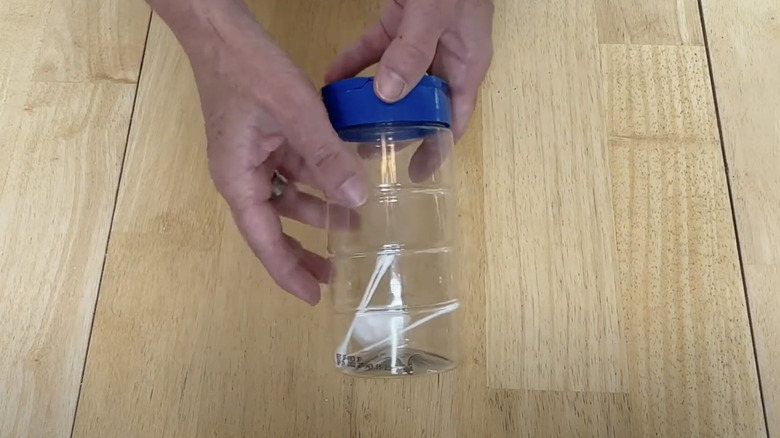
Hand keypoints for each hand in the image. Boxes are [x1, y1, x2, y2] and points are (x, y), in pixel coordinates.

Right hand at [158, 1, 366, 304]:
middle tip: (334, 272)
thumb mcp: (296, 113)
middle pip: (273, 225)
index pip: (263, 240)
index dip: (288, 271)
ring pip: (286, 196)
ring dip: (317, 210)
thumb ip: (327, 156)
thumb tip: (356, 200)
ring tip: (353, 225)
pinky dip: (316, 177)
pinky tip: (343, 178)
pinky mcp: (263, 137)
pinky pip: (292, 168)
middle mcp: (242, 174)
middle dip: (302, 249)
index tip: (314, 296)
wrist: (220, 28)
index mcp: (238, 179)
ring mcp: (252, 155)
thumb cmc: (248, 69)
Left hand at [325, 0, 493, 140]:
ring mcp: (420, 41)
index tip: (415, 173)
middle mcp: (445, 57)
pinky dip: (353, 64)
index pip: (454, 117)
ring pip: (394, 81)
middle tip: (368, 151)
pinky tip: (332, 80)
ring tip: (346, 124)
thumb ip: (413, 51)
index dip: (437, 147)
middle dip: (397, 129)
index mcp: (466, 63)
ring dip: (370, 101)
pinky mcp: (397, 20)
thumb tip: (388, 95)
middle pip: (421, 105)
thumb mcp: (435, 14)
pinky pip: (373, 50)